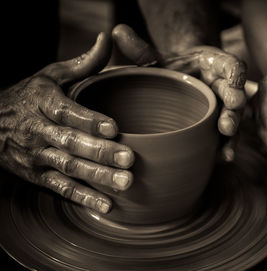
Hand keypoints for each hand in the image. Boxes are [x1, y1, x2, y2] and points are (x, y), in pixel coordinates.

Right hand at [0, 33, 133, 213]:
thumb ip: (83, 63)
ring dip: (97, 177)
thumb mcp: (51, 75)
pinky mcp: (37, 175)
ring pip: (68, 167)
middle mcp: (39, 131)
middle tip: (129, 159)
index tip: (114, 127)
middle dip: (100, 152)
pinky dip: (82, 197)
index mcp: (43, 102)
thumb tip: (106, 38)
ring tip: (125, 183)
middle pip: (71, 143)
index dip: (89, 120)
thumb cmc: (30, 97)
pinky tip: (106, 205)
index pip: (67, 112)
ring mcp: (37, 156)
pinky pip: (61, 188)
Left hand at [112, 24, 246, 160]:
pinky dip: (224, 148)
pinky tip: (221, 158)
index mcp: (213, 65)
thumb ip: (140, 49)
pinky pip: (225, 137)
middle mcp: (222, 86)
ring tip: (226, 150)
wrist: (176, 82)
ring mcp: (222, 108)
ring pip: (234, 120)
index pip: (231, 66)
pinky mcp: (217, 126)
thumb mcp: (155, 60)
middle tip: (226, 124)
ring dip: (232, 135)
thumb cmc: (169, 70)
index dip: (236, 75)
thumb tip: (116, 31)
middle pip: (235, 96)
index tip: (234, 84)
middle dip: (234, 111)